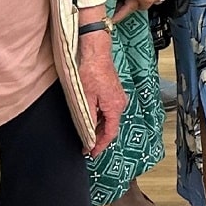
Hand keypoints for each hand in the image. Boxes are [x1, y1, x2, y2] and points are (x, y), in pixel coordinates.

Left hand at [77, 30, 127, 155]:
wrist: (95, 52)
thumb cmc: (90, 71)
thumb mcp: (85, 98)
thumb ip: (88, 118)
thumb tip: (88, 135)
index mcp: (115, 107)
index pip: (110, 133)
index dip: (100, 145)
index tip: (91, 153)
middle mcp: (120, 103)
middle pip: (111, 126)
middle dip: (99, 138)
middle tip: (86, 147)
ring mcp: (118, 97)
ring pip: (109, 118)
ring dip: (99, 128)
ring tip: (86, 135)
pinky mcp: (113, 92)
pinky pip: (108, 110)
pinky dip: (100, 118)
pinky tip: (90, 119)